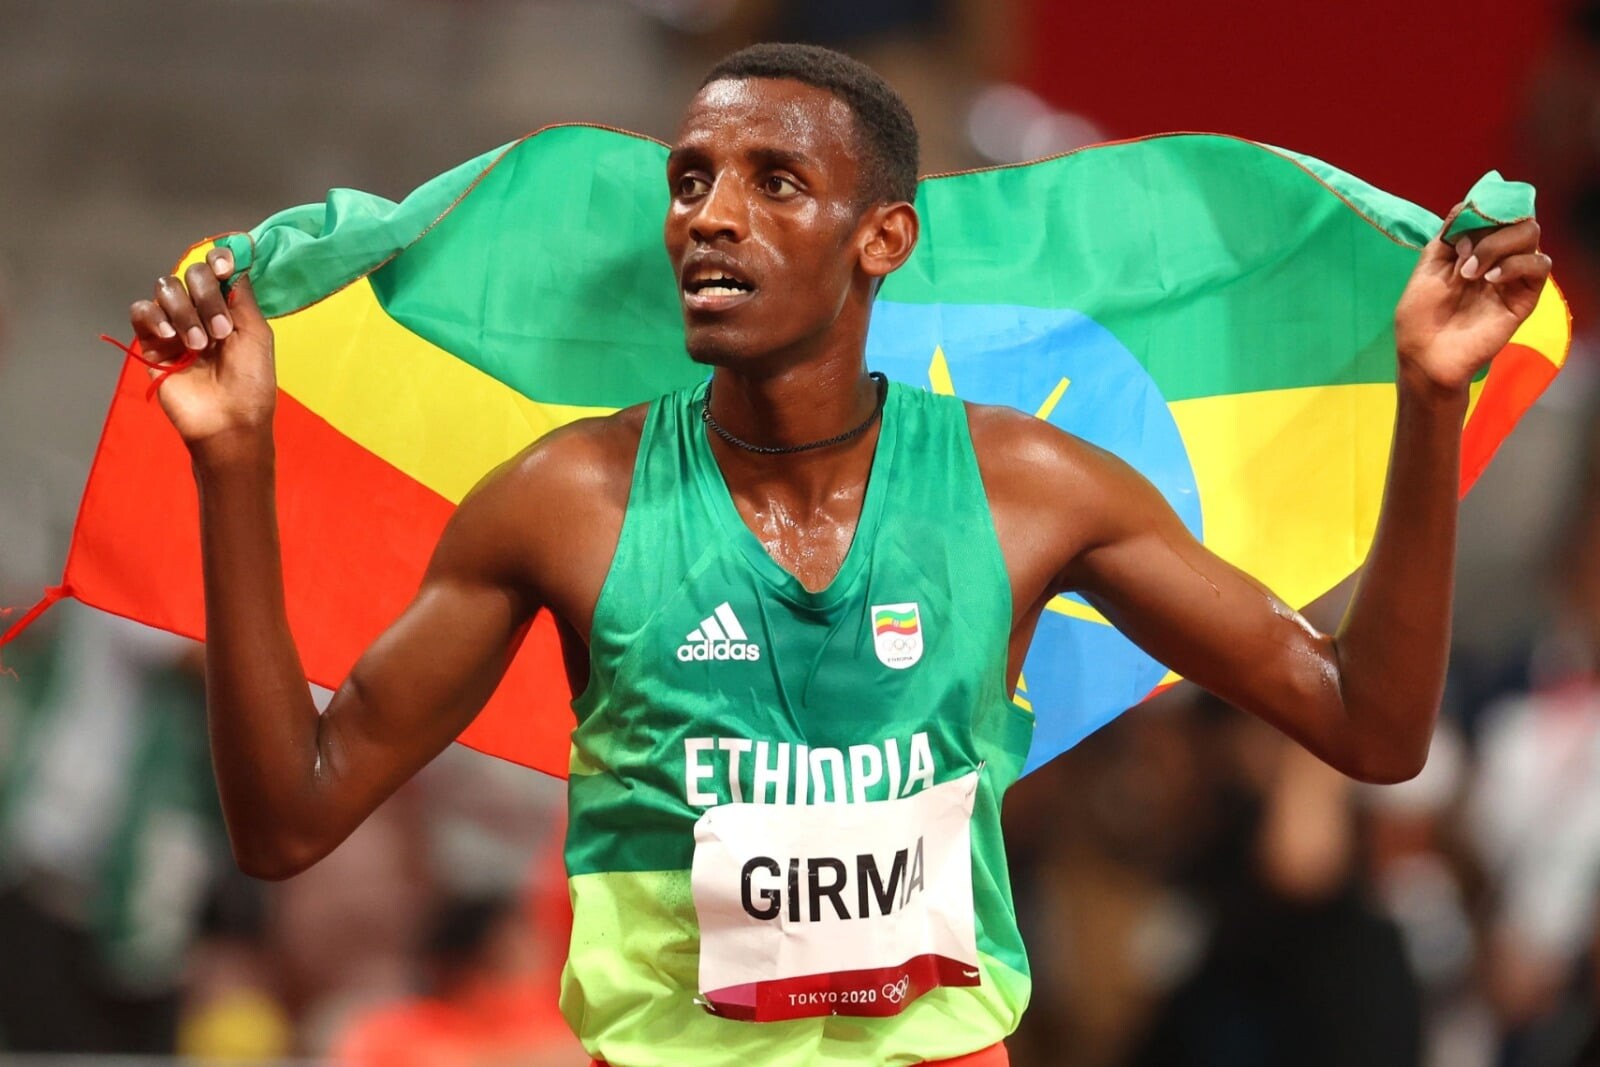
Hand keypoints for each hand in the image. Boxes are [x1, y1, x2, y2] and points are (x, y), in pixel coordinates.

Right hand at [128, 248, 276, 451]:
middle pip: (191, 275)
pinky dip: (154, 316)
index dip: (217, 260)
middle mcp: (200, 311)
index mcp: (228, 308)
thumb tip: (235, 261)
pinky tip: (170, 336)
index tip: (223, 267)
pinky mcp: (151, 343)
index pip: (215, 269)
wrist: (227, 419)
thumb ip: (242, 296)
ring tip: (200, 345)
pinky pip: (141, 311)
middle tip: (222, 332)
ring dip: (185, 312)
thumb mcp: (257, 334)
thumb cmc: (250, 381)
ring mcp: (174, 325)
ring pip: (166, 289)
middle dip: (207, 297)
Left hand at [1393, 207, 1550, 395]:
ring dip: (1498, 245)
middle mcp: (1496, 257)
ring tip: (1470, 272)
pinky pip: (1539, 265)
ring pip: (1530, 234)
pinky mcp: (1524, 297)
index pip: (1494, 211)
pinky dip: (1516, 264)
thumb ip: (1449, 236)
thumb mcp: (1427, 267)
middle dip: (1490, 226)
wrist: (1425, 355)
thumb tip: (1468, 206)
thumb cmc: (1420, 316)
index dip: (1484, 207)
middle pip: (1516, 217)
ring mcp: (1511, 276)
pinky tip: (1491, 279)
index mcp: (1473, 247)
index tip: (1464, 220)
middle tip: (1464, 254)